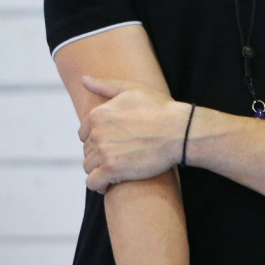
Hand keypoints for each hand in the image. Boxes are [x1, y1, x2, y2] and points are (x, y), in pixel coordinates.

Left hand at [79, 76, 190, 192]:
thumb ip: (105, 85)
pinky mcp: (112, 169)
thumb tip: (84, 79)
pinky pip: (93, 182)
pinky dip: (99, 185)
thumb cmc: (161, 109)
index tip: (114, 143)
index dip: (98, 139)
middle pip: (87, 150)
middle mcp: (97, 133)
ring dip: (100, 170)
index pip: (84, 133)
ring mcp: (104, 152)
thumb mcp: (134, 90)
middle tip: (121, 156)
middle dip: (100, 154)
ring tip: (117, 170)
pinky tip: (110, 184)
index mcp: (98, 114)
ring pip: (89, 167)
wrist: (180, 131)